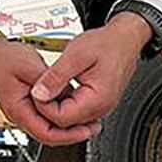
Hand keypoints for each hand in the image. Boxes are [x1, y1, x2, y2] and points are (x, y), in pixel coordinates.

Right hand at [0, 36, 100, 145]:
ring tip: (86, 119)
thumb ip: (50, 83)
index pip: (45, 134)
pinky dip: (60, 114)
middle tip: (91, 127)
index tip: (84, 130)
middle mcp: (19, 114)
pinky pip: (45, 116)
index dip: (68, 135)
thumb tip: (67, 97)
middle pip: (48, 134)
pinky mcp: (27, 104)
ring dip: (67, 124)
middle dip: (71, 133)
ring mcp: (22, 110)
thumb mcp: (31, 66)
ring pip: (48, 126)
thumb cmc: (3, 58)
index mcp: (18, 110)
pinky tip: (72, 106)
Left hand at [26, 15, 152, 128]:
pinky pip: (76, 112)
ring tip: (47, 88)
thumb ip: (55, 77)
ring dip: (55, 107)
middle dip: (48, 108)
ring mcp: (100, 108)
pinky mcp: (97, 104)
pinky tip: (58, 90)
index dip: (44, 107)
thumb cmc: (107, 44)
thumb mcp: (75, 55)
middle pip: (64, 123)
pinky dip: (64, 103)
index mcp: (97, 100)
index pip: (61, 118)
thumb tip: (38, 94)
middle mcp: (101, 109)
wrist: (125, 39)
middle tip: (38, 89)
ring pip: (69, 120)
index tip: (36, 91)